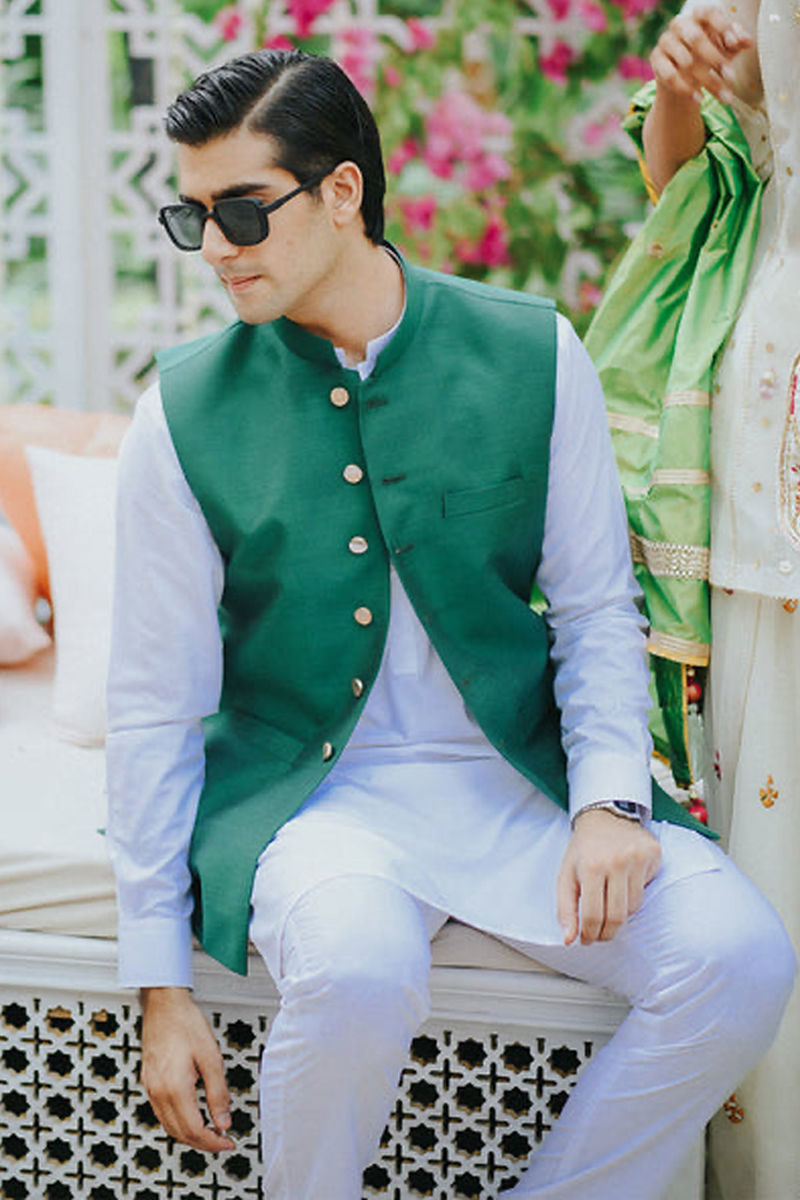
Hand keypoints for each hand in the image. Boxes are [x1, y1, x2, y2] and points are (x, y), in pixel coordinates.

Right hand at [140, 986, 235, 1151]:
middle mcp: (158, 1092)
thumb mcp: (211, 1057)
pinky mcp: (148, 1081)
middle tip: (223, 1140)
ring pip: (169, 1126)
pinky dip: (178, 1122)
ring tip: (211, 1130)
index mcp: (175, 1088)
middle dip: (203, 1142)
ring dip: (190, 1134)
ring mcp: (150, 1088)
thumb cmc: (185, 1023)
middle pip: (180, 1133)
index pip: (194, 1130)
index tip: (228, 1142)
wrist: (164, 1004)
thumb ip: (218, 1093)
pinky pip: (162, 1113)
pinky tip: (191, 1115)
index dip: (213, 1142)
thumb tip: (223, 1121)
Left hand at [556, 809, 661, 945]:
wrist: (605, 817)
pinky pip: (645, 890)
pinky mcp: (653, 855)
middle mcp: (617, 861)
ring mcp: (638, 858)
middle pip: (616, 917)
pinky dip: (633, 895)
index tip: (586, 939)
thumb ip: (565, 909)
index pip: (593, 915)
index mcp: (591, 867)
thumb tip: (569, 940)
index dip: (589, 934)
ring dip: (619, 913)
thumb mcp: (565, 875)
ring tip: (608, 902)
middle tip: (599, 935)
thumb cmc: (584, 850)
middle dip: (606, 933)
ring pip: (633, 907)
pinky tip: (623, 883)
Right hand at [651, 6, 751, 104]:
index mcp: (698, 15)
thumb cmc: (709, 54)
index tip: (736, 44)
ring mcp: (665, 41)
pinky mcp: (656, 59)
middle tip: (731, 77)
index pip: (709, 13)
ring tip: (722, 95)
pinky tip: (699, 99)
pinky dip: (685, 89)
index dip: (723, 27)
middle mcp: (679, 24)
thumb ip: (736, 41)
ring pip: (685, 61)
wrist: (683, 75)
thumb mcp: (726, 47)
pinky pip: (669, 75)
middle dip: (715, 59)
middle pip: (696, 38)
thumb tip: (747, 41)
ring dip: (706, 80)